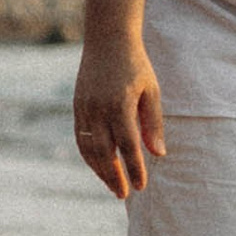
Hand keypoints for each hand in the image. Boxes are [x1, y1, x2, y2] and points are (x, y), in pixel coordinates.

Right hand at [72, 39, 164, 198]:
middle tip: (124, 195)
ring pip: (88, 149)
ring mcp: (84, 109)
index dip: (134, 168)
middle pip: (104, 153)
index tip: (141, 186)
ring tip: (113, 186)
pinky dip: (89, 157)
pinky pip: (80, 138)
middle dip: (114, 177)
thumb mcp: (151, 91)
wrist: (107, 40)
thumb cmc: (136, 66)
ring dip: (100, 171)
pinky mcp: (77, 107)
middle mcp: (97, 109)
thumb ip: (153, 123)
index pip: (128, 146)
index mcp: (119, 105)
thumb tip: (158, 154)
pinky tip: (99, 167)